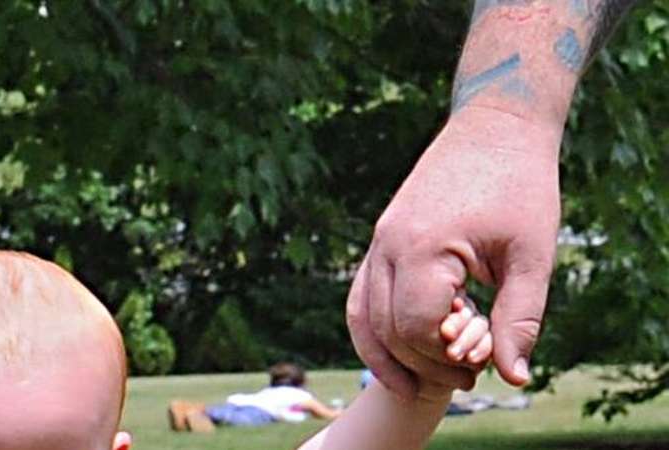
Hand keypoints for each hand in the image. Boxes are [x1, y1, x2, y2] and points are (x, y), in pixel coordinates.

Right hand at [347, 106, 561, 399]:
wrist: (496, 127)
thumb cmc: (520, 186)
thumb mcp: (532, 255)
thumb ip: (519, 318)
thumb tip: (512, 377)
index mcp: (422, 247)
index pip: (417, 327)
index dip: (446, 358)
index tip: (482, 366)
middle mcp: (388, 245)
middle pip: (386, 328)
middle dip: (422, 363)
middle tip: (467, 377)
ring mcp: (379, 240)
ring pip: (361, 315)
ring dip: (384, 357)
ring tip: (415, 386)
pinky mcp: (383, 238)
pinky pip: (363, 294)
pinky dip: (375, 328)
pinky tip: (401, 349)